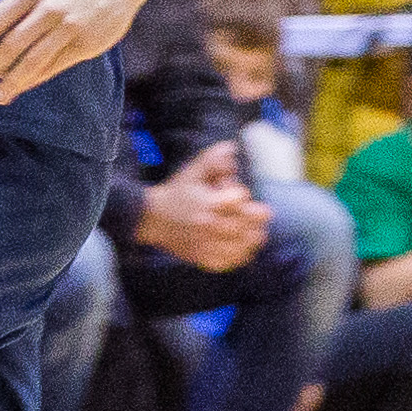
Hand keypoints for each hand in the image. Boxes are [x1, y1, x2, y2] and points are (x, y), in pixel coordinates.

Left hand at [0, 0, 143, 105]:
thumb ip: (15, 9)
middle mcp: (49, 8)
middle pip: (10, 45)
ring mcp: (69, 27)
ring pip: (32, 61)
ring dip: (12, 81)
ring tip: (0, 93)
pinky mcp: (86, 44)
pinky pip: (53, 67)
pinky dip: (34, 80)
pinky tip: (24, 85)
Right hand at [133, 139, 269, 273]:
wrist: (151, 219)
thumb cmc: (176, 193)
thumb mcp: (192, 173)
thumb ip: (212, 160)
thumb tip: (231, 148)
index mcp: (208, 202)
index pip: (240, 199)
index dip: (242, 196)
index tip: (240, 195)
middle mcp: (208, 225)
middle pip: (245, 225)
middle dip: (255, 218)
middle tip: (259, 214)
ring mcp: (205, 244)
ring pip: (241, 246)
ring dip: (252, 238)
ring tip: (254, 232)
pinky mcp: (201, 257)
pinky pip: (228, 262)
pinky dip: (239, 257)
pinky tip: (240, 248)